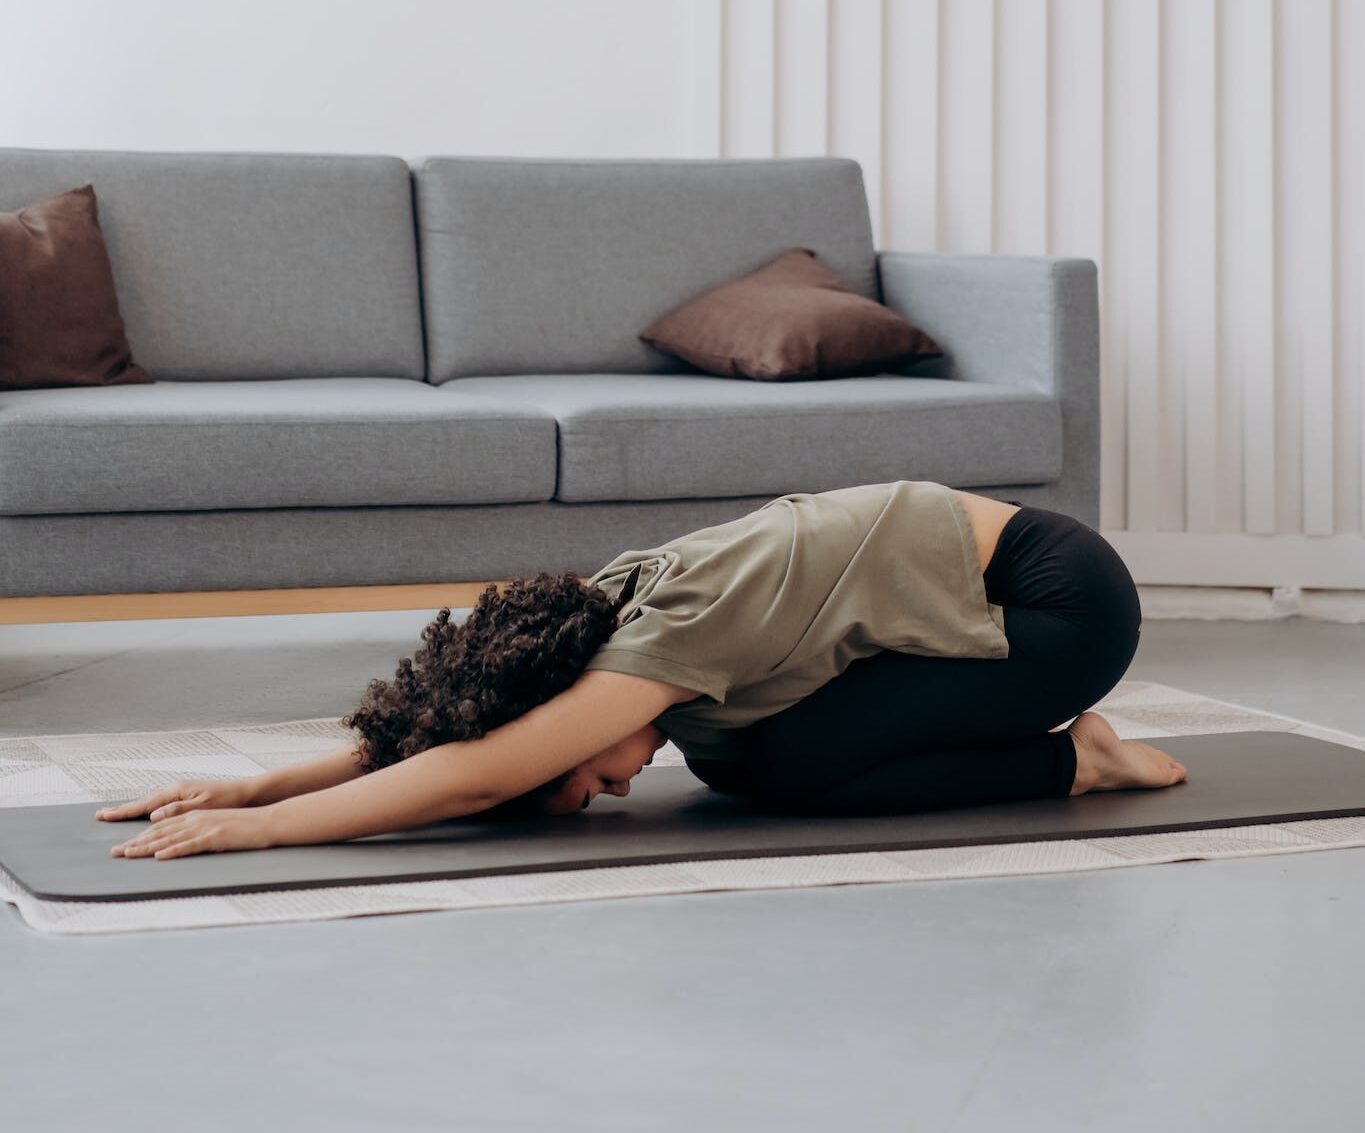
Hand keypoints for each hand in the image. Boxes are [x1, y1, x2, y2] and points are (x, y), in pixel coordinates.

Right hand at [95, 778, 260, 822]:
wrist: (246, 793)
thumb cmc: (227, 799)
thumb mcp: (203, 806)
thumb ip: (178, 810)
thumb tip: (153, 815)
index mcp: (176, 792)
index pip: (144, 804)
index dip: (123, 812)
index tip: (104, 816)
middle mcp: (175, 790)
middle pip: (143, 803)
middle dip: (123, 810)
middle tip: (101, 816)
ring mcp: (181, 793)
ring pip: (151, 804)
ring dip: (134, 811)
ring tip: (117, 815)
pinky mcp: (188, 798)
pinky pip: (161, 805)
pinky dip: (149, 809)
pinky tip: (146, 813)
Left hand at [109, 807, 276, 859]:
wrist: (268, 820)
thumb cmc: (245, 826)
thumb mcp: (218, 825)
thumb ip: (198, 831)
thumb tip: (180, 843)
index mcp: (195, 815)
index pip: (162, 827)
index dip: (141, 837)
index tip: (125, 847)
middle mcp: (196, 819)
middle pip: (159, 832)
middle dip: (135, 843)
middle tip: (115, 853)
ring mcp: (205, 827)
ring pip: (169, 838)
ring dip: (146, 847)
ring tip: (128, 855)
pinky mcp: (215, 836)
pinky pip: (190, 845)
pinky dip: (173, 850)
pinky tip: (160, 856)